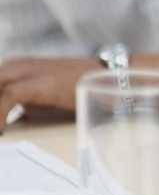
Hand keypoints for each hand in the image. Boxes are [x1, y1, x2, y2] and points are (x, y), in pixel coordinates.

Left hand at [0, 52, 158, 131]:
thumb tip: (10, 120)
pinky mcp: (40, 82)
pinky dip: (0, 114)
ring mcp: (28, 71)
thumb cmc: (82, 87)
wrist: (111, 78)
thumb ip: (25, 103)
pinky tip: (2, 130)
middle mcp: (19, 65)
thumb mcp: (45, 95)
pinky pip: (8, 96)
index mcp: (18, 66)